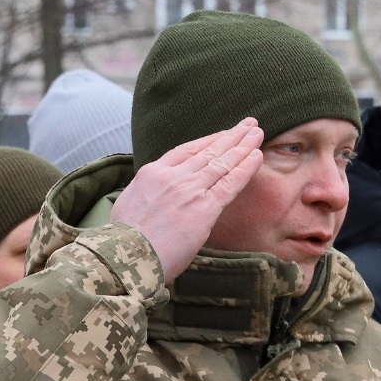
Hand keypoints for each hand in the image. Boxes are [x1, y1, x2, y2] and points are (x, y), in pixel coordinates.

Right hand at [111, 120, 264, 279]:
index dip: (208, 141)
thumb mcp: (127, 204)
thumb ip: (146, 194)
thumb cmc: (123, 241)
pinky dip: (245, 168)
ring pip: (221, 162)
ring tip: (257, 133)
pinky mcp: (204, 208)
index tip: (222, 135)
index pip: (185, 151)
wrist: (127, 256)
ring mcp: (189, 190)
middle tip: (248, 124)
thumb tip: (152, 197)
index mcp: (151, 173)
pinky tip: (257, 156)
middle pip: (207, 151)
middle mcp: (172, 176)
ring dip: (243, 145)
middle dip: (230, 136)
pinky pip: (230, 183)